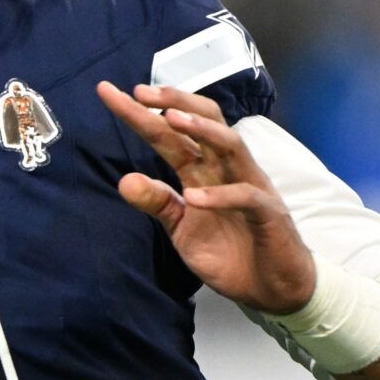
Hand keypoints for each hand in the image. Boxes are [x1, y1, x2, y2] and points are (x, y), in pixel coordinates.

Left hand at [97, 81, 316, 314]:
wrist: (271, 287)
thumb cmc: (230, 253)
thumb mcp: (181, 230)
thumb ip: (158, 203)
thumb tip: (124, 180)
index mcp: (203, 171)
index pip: (170, 134)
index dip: (140, 114)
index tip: (108, 93)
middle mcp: (226, 169)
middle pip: (205, 121)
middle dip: (174, 102)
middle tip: (140, 92)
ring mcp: (249, 186)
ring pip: (230, 144)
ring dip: (201, 129)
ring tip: (170, 119)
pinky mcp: (268, 212)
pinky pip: (245, 196)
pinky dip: (220, 196)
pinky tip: (194, 198)